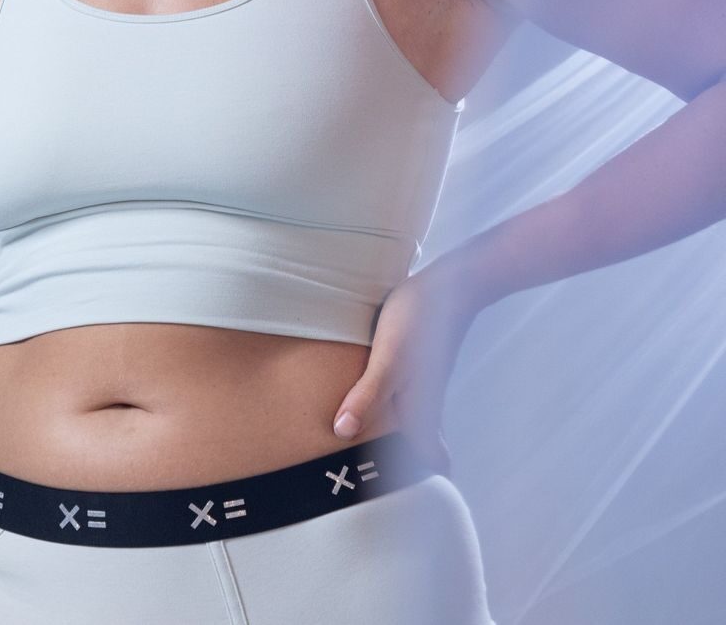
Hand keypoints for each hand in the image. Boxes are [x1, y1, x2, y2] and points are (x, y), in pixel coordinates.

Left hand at [331, 262, 477, 478]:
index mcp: (422, 409)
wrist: (450, 283)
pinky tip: (374, 406)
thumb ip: (368, 395)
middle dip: (410, 471)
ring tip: (371, 456)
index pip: (431, 461)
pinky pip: (407, 400)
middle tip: (384, 493)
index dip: (424, 487)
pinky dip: (394, 413)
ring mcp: (424, 383)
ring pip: (416, 424)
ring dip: (399, 442)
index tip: (407, 511)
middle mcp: (426, 402)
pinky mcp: (418, 365)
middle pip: (425, 448)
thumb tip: (343, 432)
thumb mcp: (389, 357)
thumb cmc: (417, 319)